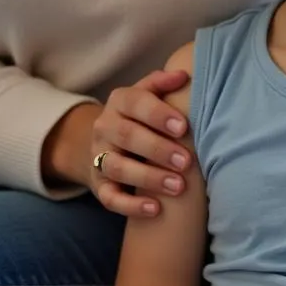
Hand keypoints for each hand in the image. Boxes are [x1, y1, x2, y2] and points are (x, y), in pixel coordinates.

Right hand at [91, 69, 192, 216]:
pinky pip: (110, 198)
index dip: (158, 114)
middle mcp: (104, 127)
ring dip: (149, 178)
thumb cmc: (142, 116)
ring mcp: (98, 157)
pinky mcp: (99, 185)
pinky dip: (131, 205)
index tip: (183, 127)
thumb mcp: (148, 95)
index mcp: (119, 101)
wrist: (107, 143)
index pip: (135, 102)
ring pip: (118, 168)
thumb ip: (163, 83)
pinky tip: (155, 209)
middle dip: (158, 149)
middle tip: (187, 161)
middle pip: (127, 136)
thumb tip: (183, 76)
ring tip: (178, 186)